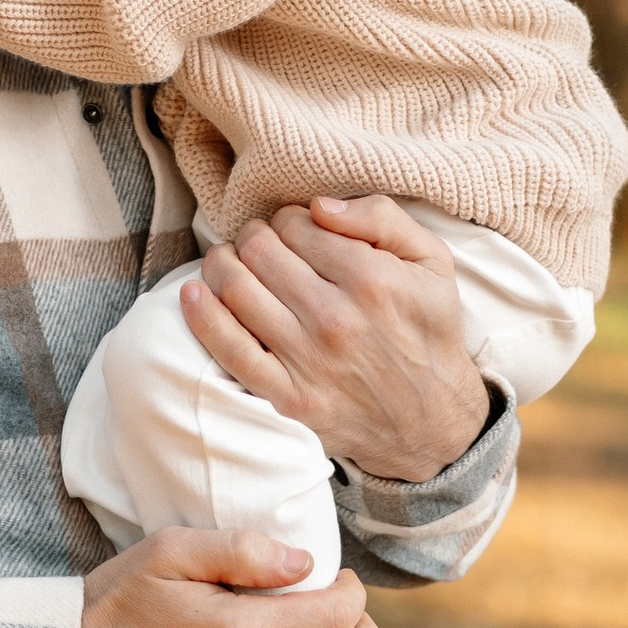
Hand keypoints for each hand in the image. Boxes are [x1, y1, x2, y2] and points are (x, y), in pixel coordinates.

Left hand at [181, 195, 490, 486]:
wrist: (434, 421)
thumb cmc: (428, 332)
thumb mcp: (433, 263)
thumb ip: (383, 218)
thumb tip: (319, 206)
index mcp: (373, 280)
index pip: (296, 225)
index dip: (287, 219)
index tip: (293, 230)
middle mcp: (336, 319)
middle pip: (259, 251)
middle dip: (252, 237)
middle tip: (260, 244)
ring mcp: (308, 361)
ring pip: (236, 290)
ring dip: (222, 265)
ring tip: (232, 263)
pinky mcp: (288, 397)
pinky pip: (229, 350)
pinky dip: (202, 316)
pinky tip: (193, 294)